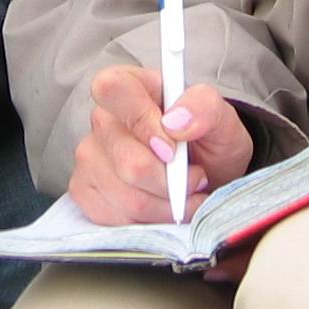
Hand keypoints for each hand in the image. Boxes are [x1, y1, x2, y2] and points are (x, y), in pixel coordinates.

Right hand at [69, 64, 253, 226]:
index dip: (142, 122)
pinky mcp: (85, 191)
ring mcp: (90, 157)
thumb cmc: (209, 141)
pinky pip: (116, 219)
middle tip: (195, 177)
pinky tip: (163, 207)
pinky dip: (150, 221)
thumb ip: (205, 107)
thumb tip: (175, 121)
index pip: (112, 88)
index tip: (173, 149)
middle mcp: (103, 120)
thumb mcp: (222, 118)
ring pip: (126, 197)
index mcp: (131, 86)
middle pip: (128, 161)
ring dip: (167, 205)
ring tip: (184, 192)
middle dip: (172, 182)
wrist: (207, 175)